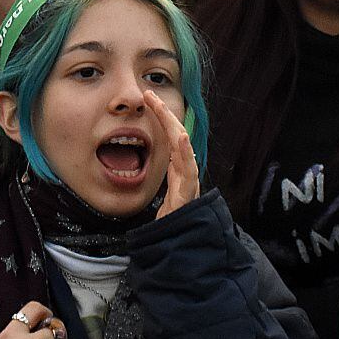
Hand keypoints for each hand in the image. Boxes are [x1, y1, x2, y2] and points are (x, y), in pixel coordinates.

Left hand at [144, 89, 199, 218]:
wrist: (178, 242)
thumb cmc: (172, 218)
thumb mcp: (166, 189)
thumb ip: (168, 171)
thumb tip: (163, 154)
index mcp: (180, 169)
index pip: (172, 136)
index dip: (163, 117)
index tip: (150, 99)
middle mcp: (187, 172)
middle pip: (178, 137)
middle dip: (166, 115)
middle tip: (151, 95)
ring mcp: (189, 182)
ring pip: (184, 149)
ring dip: (174, 127)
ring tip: (164, 110)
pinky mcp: (187, 194)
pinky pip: (189, 171)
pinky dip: (187, 153)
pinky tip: (182, 139)